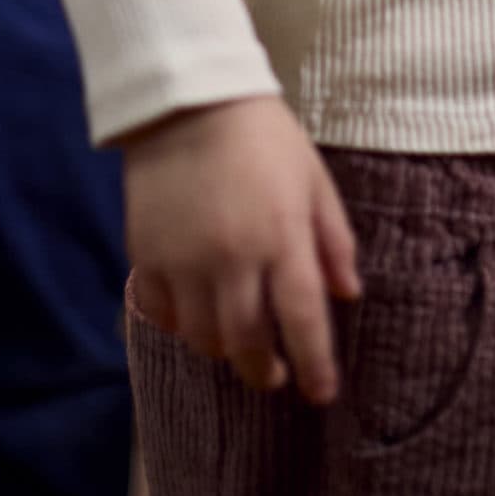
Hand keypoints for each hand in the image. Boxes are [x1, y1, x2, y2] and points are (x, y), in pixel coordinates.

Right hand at [122, 94, 360, 403]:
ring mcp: (183, 260)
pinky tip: (194, 320)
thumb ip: (333, 240)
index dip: (316, 363)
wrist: (190, 101)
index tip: (323, 393)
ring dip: (224, 350)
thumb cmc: (264, 136)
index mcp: (281, 236)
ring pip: (202, 336)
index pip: (302, 318)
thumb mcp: (313, 179)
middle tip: (277, 378)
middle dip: (265, 370)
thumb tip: (349, 294)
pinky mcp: (145, 255)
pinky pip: (159, 313)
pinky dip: (178, 327)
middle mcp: (232, 257)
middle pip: (247, 341)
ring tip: (239, 346)